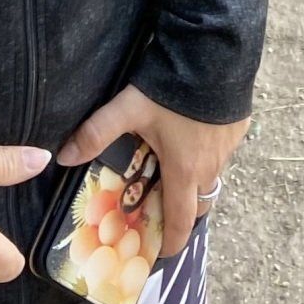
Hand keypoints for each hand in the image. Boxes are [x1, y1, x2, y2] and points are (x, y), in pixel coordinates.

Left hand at [57, 88, 247, 259]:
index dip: (170, 243)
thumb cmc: (173, 87)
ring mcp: (228, 148)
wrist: (216, 52)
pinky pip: (223, 152)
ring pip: (212, 176)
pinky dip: (208, 152)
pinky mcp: (239, 128)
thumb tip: (64, 157)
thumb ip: (97, 132)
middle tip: (161, 203)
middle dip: (181, 210)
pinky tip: (195, 132)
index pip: (181, 223)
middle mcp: (211, 167)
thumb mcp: (130, 108)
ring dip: (194, 178)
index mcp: (185, 171)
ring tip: (175, 165)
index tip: (159, 251)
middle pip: (199, 204)